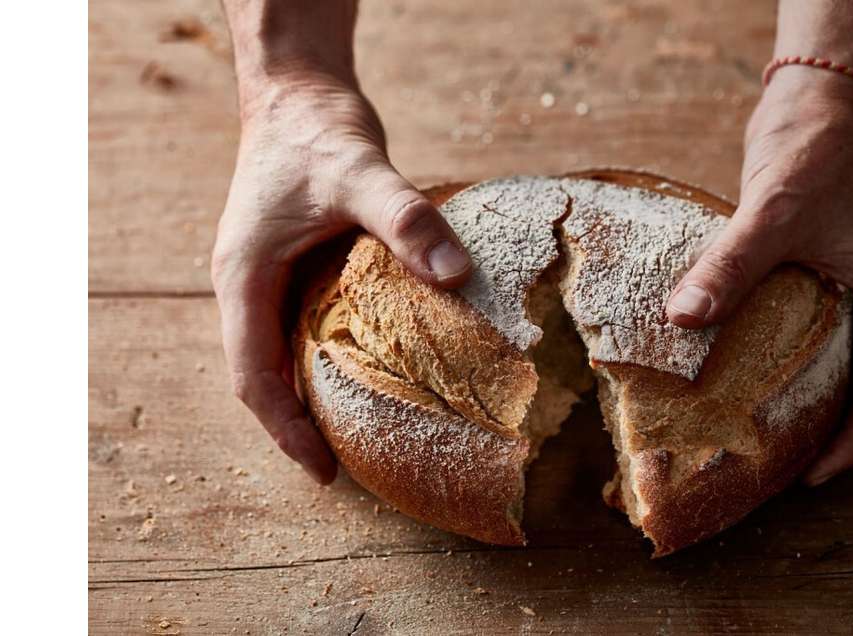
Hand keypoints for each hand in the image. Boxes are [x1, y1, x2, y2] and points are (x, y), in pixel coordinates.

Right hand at [211, 72, 471, 483]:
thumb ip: (406, 220)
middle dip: (298, 423)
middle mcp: (248, 283)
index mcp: (243, 277)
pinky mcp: (296, 262)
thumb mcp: (362, 173)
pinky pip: (305, 325)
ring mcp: (269, 274)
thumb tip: (456, 276)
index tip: (322, 470)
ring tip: (359, 434)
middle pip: (263, 374)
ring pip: (282, 352)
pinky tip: (375, 369)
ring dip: (312, 394)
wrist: (299, 90)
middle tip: (347, 467)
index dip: (284, 428)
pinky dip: (331, 356)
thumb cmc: (317, 130)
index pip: (252, 375)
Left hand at [665, 66, 852, 485]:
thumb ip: (732, 267)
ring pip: (831, 358)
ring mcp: (843, 284)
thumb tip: (682, 318)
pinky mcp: (809, 268)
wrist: (816, 101)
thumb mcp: (774, 214)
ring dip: (801, 394)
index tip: (814, 473)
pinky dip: (774, 354)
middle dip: (827, 428)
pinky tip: (729, 367)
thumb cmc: (817, 152)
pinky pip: (798, 327)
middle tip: (778, 464)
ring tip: (752, 429)